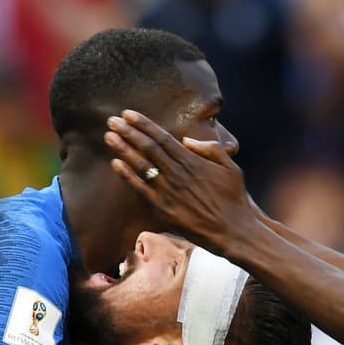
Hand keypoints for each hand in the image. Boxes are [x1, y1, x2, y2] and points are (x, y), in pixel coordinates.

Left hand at [104, 110, 260, 253]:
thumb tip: (187, 139)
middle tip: (112, 120)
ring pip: (141, 165)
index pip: (163, 137)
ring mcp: (169, 191)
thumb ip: (210, 149)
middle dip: (128, 132)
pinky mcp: (163, 209)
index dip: (144, 124)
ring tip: (109, 136)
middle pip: (148, 147)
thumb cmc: (235, 199)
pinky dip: (127, 175)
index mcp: (193, 161)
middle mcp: (178, 173)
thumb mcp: (231, 167)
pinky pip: (141, 189)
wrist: (234, 231)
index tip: (129, 113)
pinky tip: (115, 163)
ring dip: (123, 149)